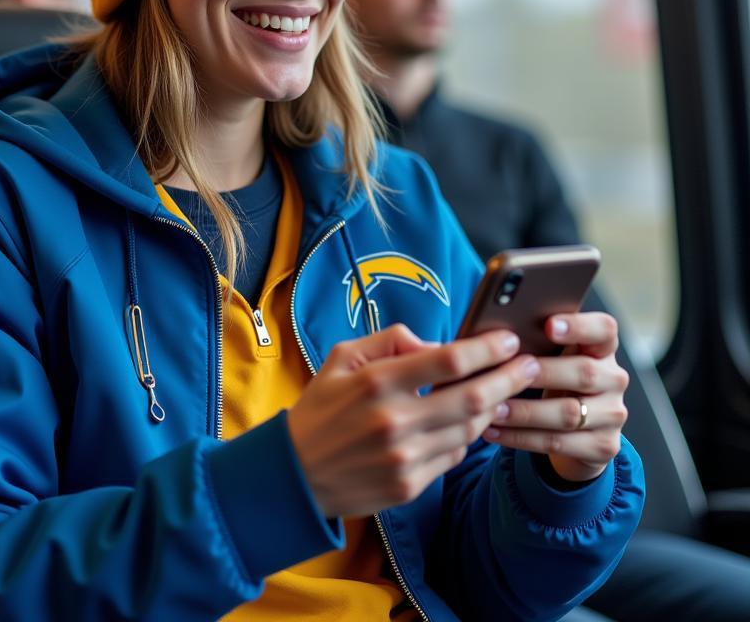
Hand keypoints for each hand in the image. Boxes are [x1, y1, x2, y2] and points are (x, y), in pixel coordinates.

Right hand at [286, 324, 537, 517]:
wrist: (295, 473)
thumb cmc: (320, 408)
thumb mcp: (342, 358)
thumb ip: (390, 342)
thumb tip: (434, 344)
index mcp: (376, 383)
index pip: (446, 360)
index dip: (485, 348)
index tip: (507, 338)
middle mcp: (395, 421)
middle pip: (471, 397)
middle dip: (509, 378)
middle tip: (530, 365)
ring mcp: (405, 458)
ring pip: (470, 429)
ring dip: (493, 407)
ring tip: (505, 390)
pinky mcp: (410, 486)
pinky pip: (454, 456)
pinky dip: (466, 435)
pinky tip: (469, 421)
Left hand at [482, 311, 628, 482]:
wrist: (574, 427)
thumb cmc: (552, 376)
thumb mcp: (549, 355)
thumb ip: (534, 340)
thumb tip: (492, 332)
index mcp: (602, 347)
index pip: (603, 329)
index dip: (579, 326)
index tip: (548, 325)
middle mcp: (614, 378)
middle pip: (584, 373)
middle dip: (541, 374)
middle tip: (506, 374)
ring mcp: (613, 414)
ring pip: (569, 413)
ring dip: (525, 412)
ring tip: (492, 408)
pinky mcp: (604, 446)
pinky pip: (559, 442)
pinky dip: (521, 437)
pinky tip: (493, 430)